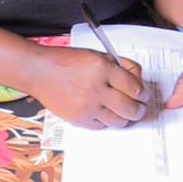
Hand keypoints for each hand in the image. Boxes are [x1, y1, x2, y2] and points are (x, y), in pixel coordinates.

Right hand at [28, 44, 147, 128]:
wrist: (38, 71)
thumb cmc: (66, 61)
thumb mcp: (96, 54)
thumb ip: (120, 65)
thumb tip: (138, 80)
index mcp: (102, 68)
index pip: (135, 87)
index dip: (144, 93)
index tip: (144, 94)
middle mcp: (95, 89)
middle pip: (131, 108)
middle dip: (139, 109)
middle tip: (139, 107)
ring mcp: (87, 107)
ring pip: (119, 121)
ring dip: (126, 118)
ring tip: (124, 111)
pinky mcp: (78, 119)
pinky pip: (102, 126)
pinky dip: (107, 121)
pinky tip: (105, 112)